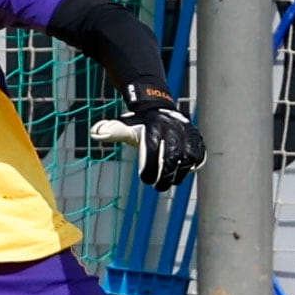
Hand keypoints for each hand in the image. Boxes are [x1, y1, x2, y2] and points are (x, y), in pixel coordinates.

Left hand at [90, 94, 205, 191]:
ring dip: (179, 174)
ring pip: (188, 157)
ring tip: (169, 182)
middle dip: (165, 175)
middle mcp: (172, 128)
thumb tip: (95, 133)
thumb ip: (112, 131)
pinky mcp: (197, 137)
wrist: (159, 108)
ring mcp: (186, 132)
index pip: (153, 150)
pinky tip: (183, 173)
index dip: (150, 168)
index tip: (146, 180)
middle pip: (172, 157)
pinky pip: (199, 154)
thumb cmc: (141, 125)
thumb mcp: (126, 127)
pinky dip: (193, 165)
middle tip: (158, 186)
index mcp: (153, 127)